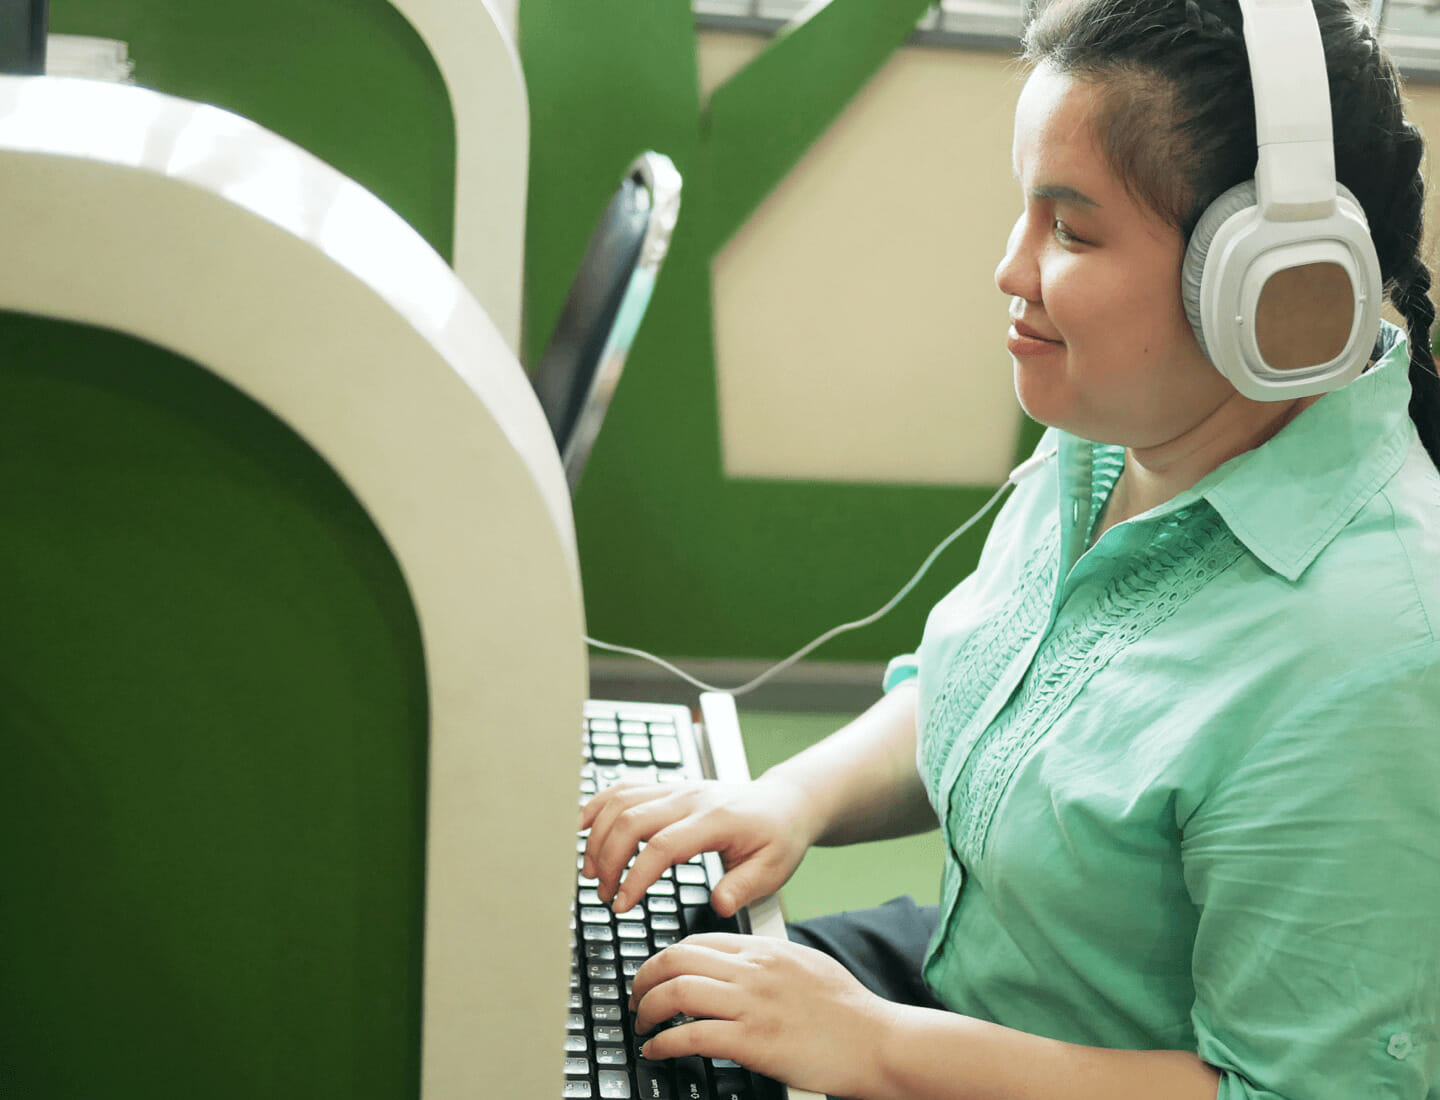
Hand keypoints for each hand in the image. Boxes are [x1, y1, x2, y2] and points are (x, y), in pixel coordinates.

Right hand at [579, 778, 817, 915]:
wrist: (786, 803)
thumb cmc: (778, 837)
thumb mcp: (773, 869)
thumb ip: (743, 887)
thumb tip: (720, 905)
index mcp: (716, 820)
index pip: (662, 846)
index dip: (635, 877)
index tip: (621, 905)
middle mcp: (691, 798)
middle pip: (631, 820)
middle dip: (608, 859)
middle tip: (604, 894)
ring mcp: (677, 789)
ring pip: (621, 800)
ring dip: (598, 835)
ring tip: (592, 871)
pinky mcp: (668, 788)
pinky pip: (625, 787)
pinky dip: (599, 804)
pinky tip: (583, 827)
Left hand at [630, 933, 892, 1098]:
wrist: (877, 1041)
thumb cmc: (849, 1010)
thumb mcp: (806, 965)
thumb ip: (769, 961)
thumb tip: (738, 966)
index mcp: (766, 949)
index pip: (699, 940)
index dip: (667, 958)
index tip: (656, 975)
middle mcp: (754, 970)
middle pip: (678, 958)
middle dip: (645, 978)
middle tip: (637, 998)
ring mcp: (752, 1004)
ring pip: (676, 991)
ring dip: (648, 1009)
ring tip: (642, 1024)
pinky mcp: (753, 1041)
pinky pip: (691, 1035)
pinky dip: (663, 1043)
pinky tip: (656, 1051)